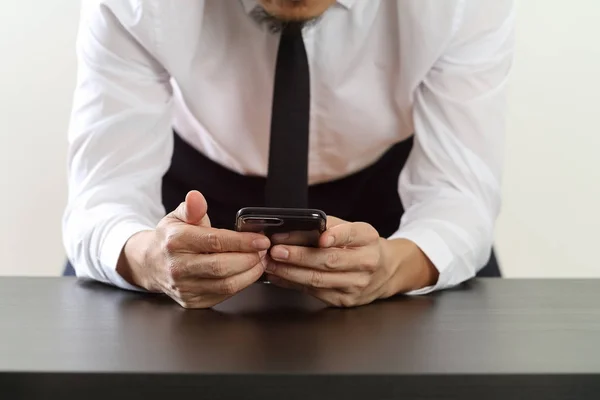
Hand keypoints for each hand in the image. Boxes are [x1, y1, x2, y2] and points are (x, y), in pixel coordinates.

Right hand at [118, 191, 270, 308]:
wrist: (150, 264)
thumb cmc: (170, 238)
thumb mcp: (177, 217)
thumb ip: (192, 207)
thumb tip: (196, 197)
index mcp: (176, 241)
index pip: (214, 242)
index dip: (242, 242)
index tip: (261, 240)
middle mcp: (178, 267)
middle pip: (222, 266)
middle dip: (249, 259)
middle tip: (263, 251)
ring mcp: (184, 287)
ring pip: (225, 285)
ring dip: (249, 274)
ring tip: (259, 261)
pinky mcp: (192, 301)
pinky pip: (223, 296)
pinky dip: (240, 284)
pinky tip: (247, 273)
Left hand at [265, 217, 438, 307]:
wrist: (387, 272)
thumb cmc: (365, 247)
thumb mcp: (356, 230)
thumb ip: (332, 226)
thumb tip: (301, 225)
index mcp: (369, 240)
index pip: (352, 235)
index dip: (336, 236)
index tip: (321, 237)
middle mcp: (366, 263)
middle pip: (329, 261)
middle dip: (299, 256)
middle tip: (277, 250)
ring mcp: (356, 285)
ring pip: (318, 280)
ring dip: (290, 272)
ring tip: (272, 263)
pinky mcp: (344, 300)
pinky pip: (314, 292)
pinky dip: (293, 284)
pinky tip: (279, 276)